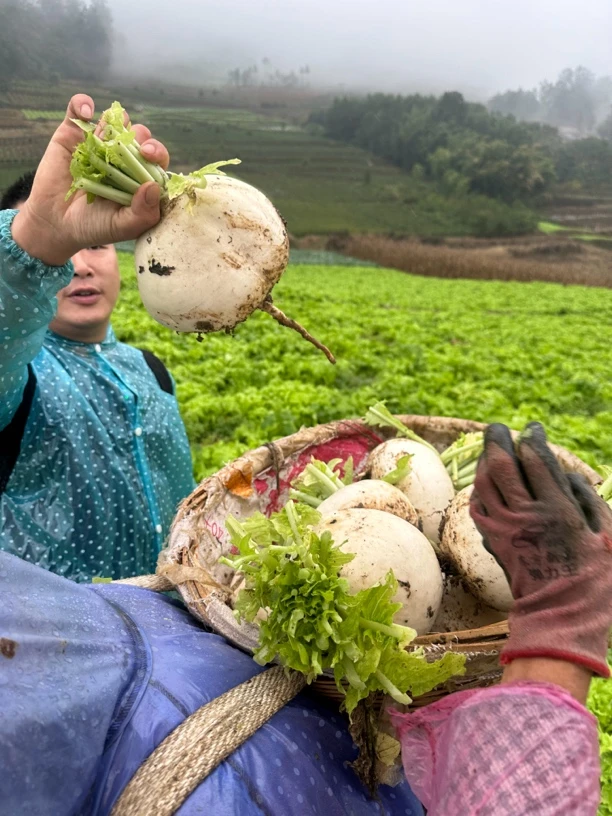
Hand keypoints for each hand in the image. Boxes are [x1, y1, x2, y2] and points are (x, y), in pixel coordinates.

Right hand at [11, 95, 169, 265]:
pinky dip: (82, 104)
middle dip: (143, 138)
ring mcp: (99, 142)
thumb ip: (143, 213)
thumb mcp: (122, 226)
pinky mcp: (73, 133)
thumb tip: (153, 188)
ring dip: (118, 121)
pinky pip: (79, 109)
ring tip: (111, 133)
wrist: (56, 222)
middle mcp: (122, 156)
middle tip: (138, 148)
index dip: (157, 154)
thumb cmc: (94, 226)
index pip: (156, 159)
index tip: (150, 155)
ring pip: (116, 120)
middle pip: (141, 136)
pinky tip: (85, 112)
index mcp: (139, 176)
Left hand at [470, 421, 611, 677]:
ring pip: (483, 484)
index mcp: (556, 508)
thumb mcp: (606, 535)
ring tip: (488, 450)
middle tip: (498, 428)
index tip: (531, 429)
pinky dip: (478, 490)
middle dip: (497, 440)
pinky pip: (478, 508)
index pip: (535, 460)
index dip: (531, 439)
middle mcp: (524, 513)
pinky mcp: (492, 543)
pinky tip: (483, 484)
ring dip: (482, 462)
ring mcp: (503, 528)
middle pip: (501, 465)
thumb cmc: (595, 580)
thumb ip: (588, 500)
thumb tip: (568, 475)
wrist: (562, 618)